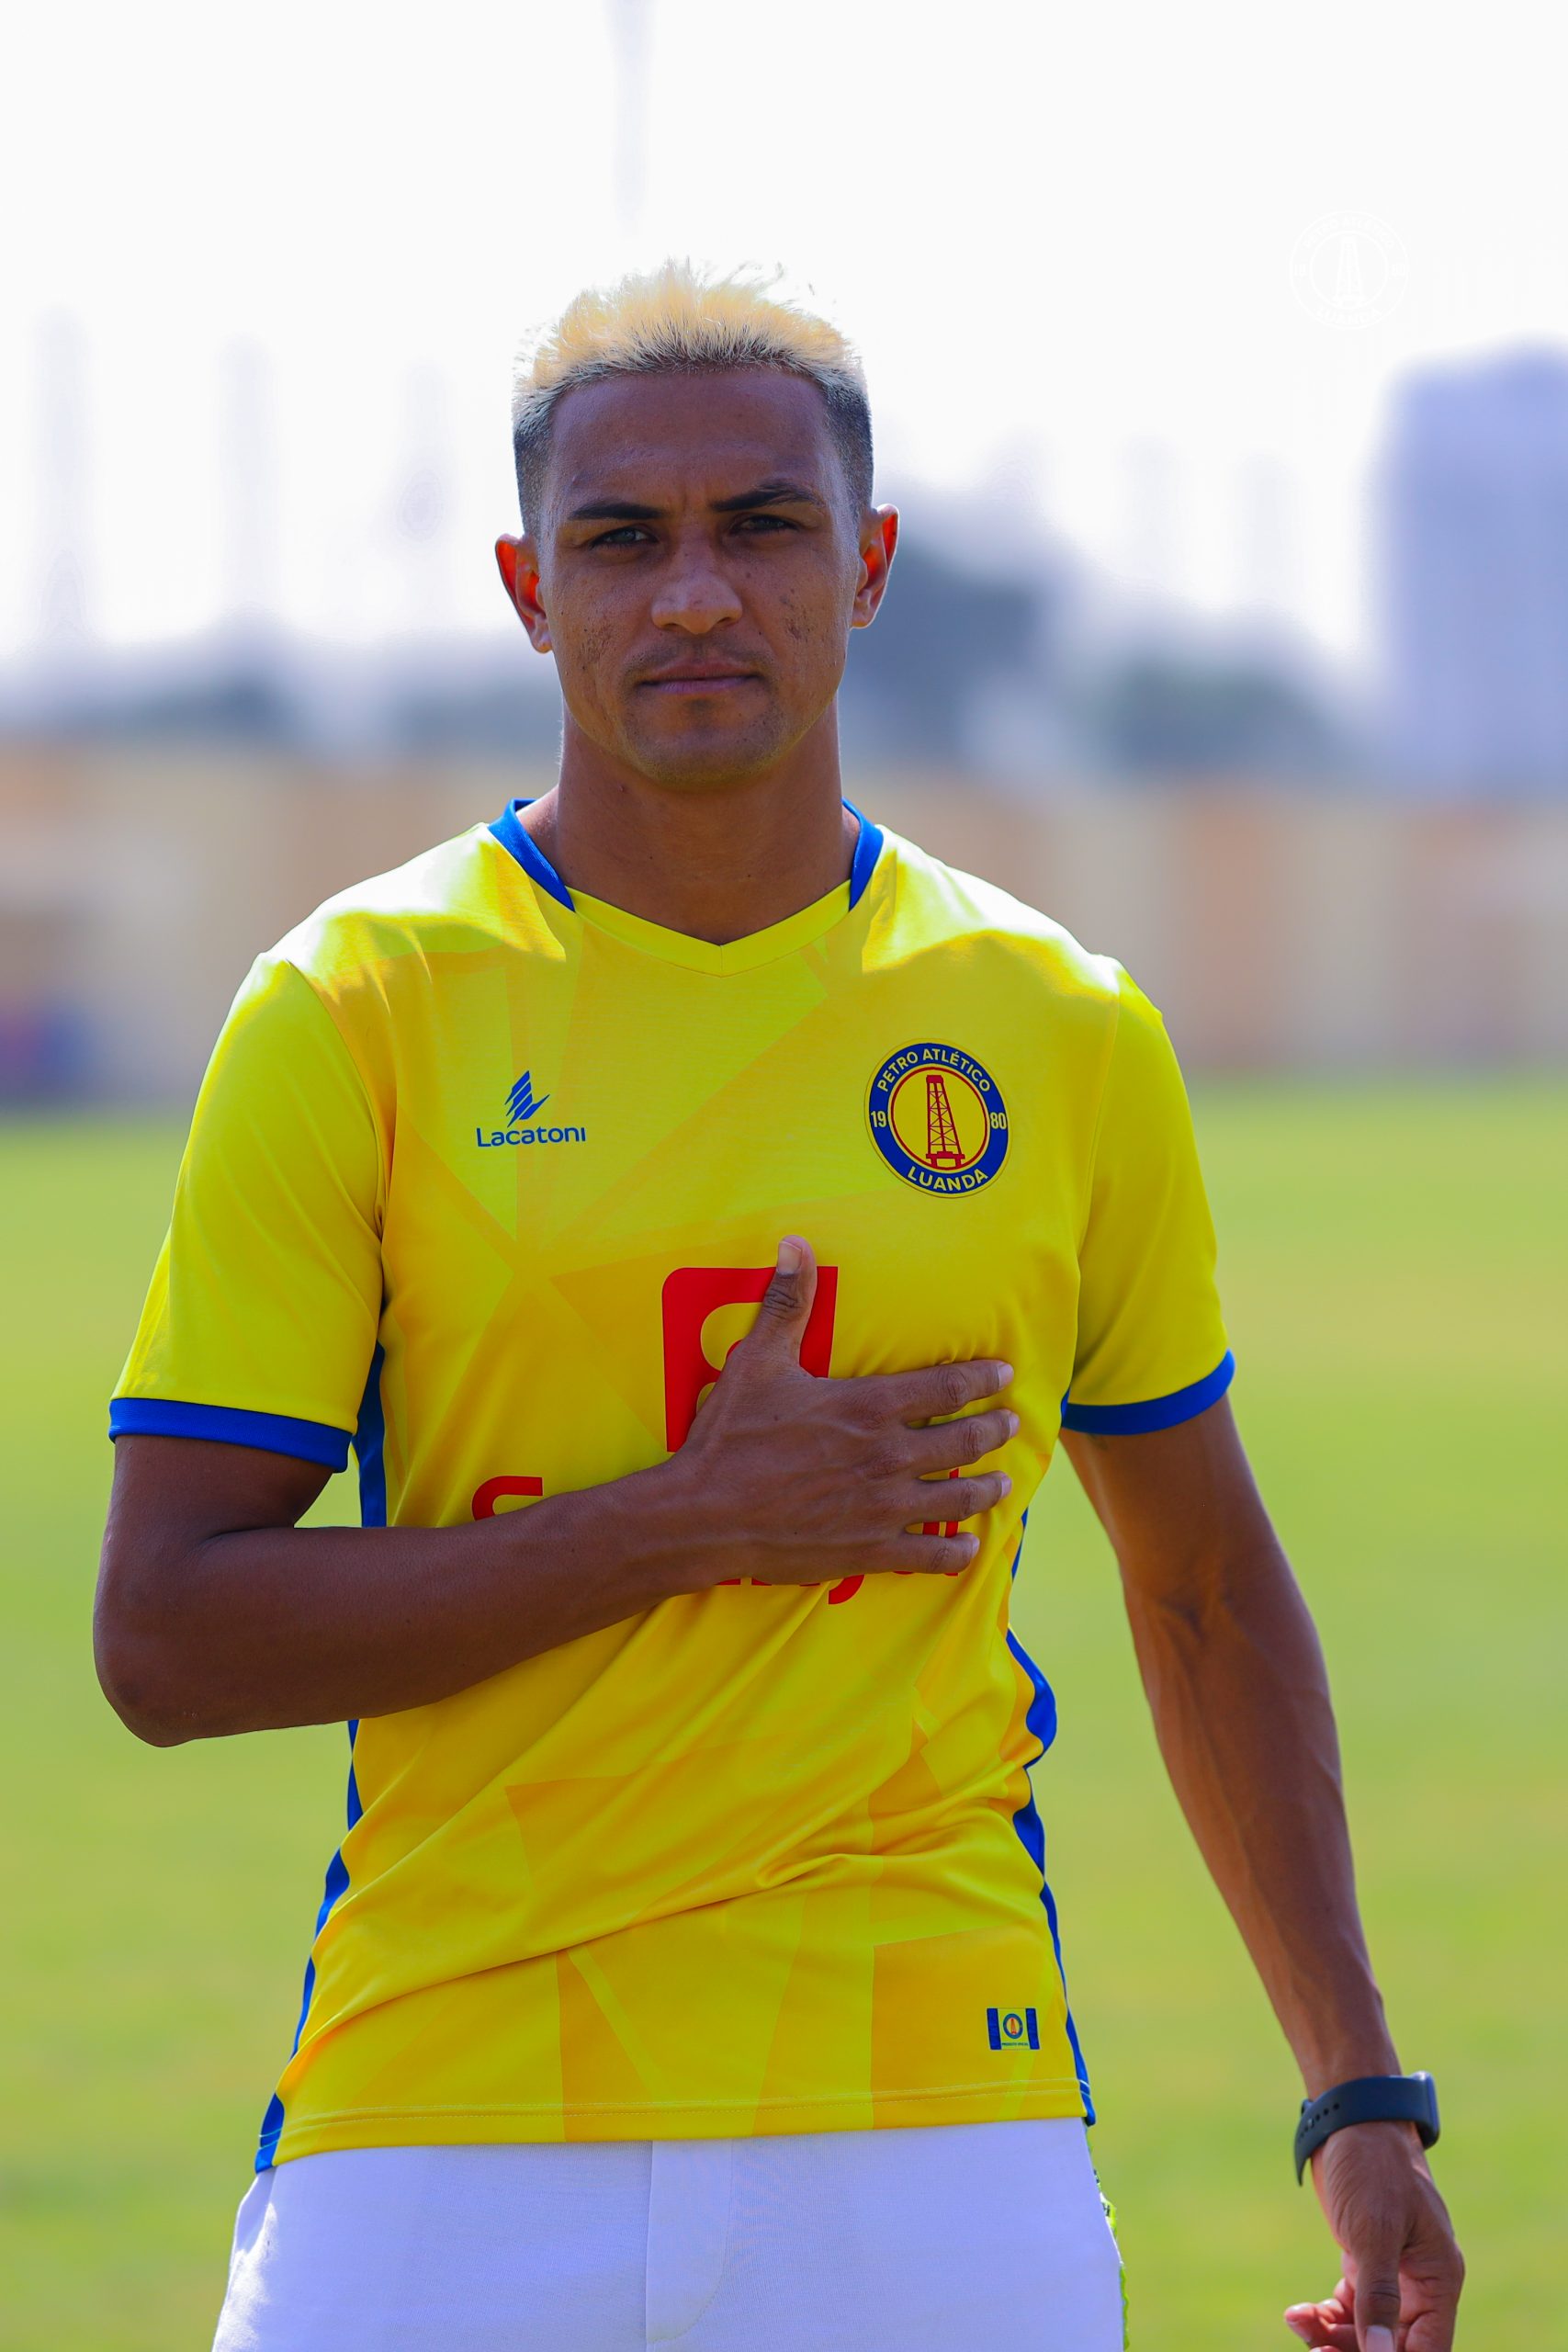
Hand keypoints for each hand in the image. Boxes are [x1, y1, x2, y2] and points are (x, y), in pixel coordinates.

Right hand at [667, 1234, 1014, 1588]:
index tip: (1004, 1372)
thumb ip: (787, 1303)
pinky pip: (929, 1554)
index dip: (982, 1378)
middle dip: (994, 1429)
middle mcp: (888, 1455)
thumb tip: (794, 1243)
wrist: (705, 1515)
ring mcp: (884, 1507)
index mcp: (869, 1406)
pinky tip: (968, 1549)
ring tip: (1003, 1484)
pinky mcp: (871, 1549)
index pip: (947, 1386)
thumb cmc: (731, 1437)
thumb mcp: (758, 1361)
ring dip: (987, 1489)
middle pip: (964, 1440)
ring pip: (957, 1497)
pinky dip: (955, 1552)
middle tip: (1011, 1423)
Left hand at [1285, 2121, 1463, 2349]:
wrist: (1349, 2117)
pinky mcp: (1364, 2263)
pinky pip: (1349, 2309)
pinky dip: (1325, 2316)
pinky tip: (1298, 2312)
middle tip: (1315, 2351)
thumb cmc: (1372, 2166)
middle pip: (1394, 2346)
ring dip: (1332, 2337)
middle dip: (1355, 2351)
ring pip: (1367, 2332)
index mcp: (1439, 2279)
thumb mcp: (1375, 2230)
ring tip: (1298, 2321)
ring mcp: (1392, 2276)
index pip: (1429, 2350)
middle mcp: (1422, 2285)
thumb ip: (1379, 2296)